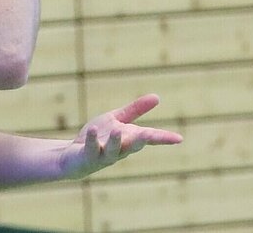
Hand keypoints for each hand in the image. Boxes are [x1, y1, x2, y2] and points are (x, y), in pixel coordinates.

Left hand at [58, 94, 182, 179]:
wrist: (73, 156)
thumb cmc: (100, 138)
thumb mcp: (118, 120)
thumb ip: (135, 110)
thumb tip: (157, 97)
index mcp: (129, 139)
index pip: (149, 138)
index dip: (163, 138)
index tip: (179, 139)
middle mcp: (120, 149)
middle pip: (134, 145)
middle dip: (142, 140)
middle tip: (151, 135)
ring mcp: (104, 154)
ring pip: (113, 151)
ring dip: (116, 141)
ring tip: (118, 131)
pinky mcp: (88, 156)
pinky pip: (92, 148)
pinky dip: (93, 140)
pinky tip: (94, 129)